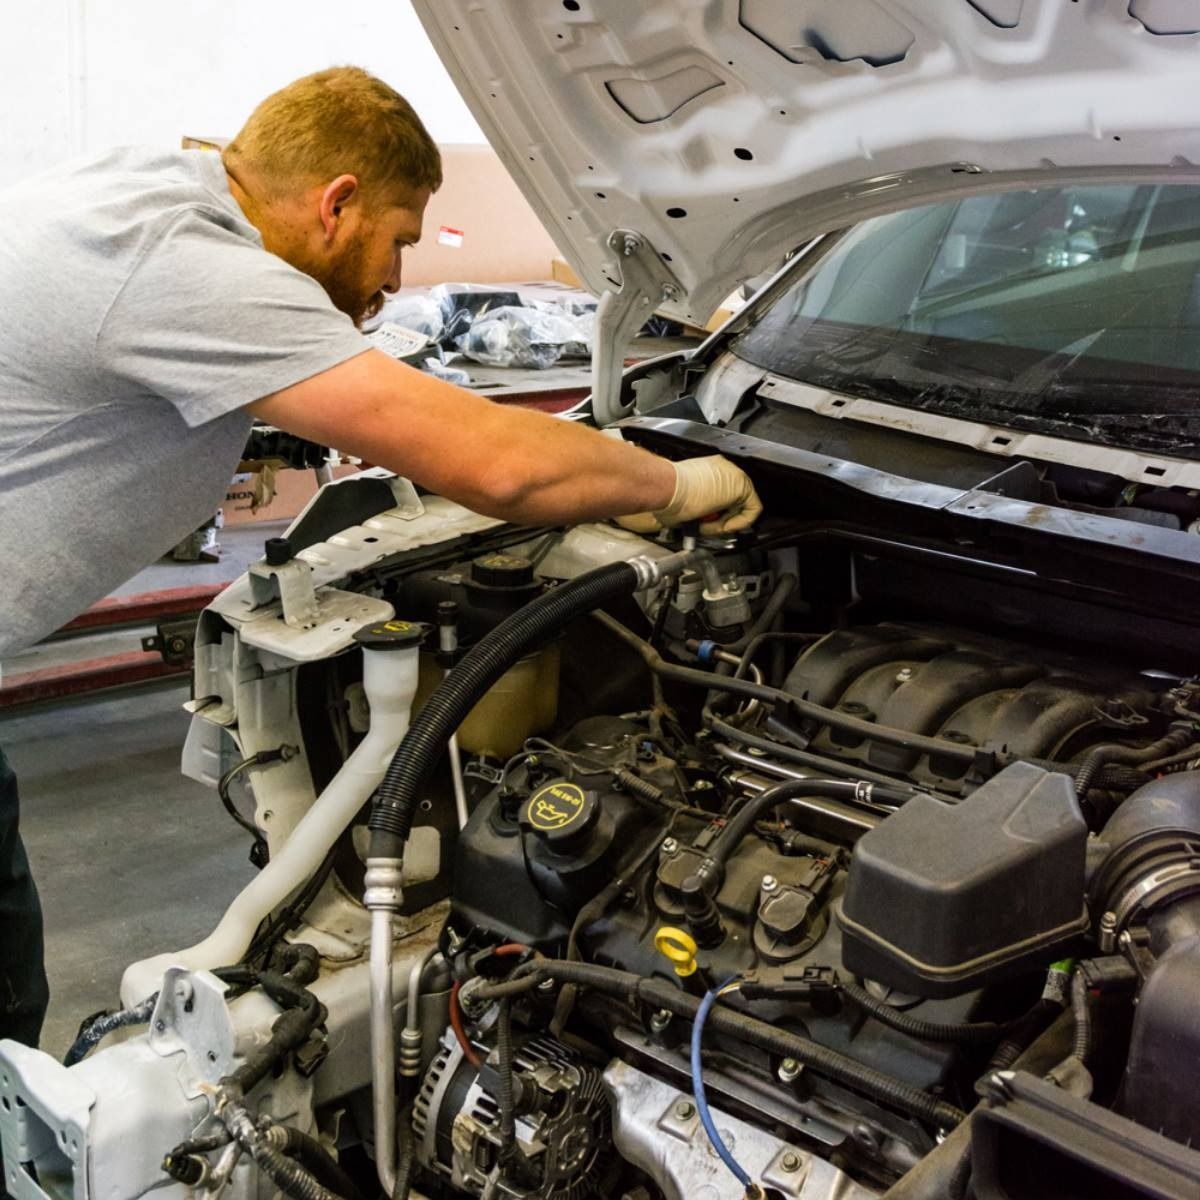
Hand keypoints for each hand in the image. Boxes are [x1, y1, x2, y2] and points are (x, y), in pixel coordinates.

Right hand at [618, 455, 761, 535]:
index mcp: (707, 469)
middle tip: (706, 527)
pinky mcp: (741, 486)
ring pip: (743, 505)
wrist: (665, 487)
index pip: (722, 493)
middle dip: (722, 518)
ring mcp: (734, 475)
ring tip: (707, 526)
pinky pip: (752, 510)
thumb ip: (695, 507)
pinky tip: (720, 526)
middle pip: (734, 499)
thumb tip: (697, 521)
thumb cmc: (665, 494)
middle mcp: (723, 468)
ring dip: (727, 522)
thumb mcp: (682, 499)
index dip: (715, 512)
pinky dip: (739, 523)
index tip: (704, 521)